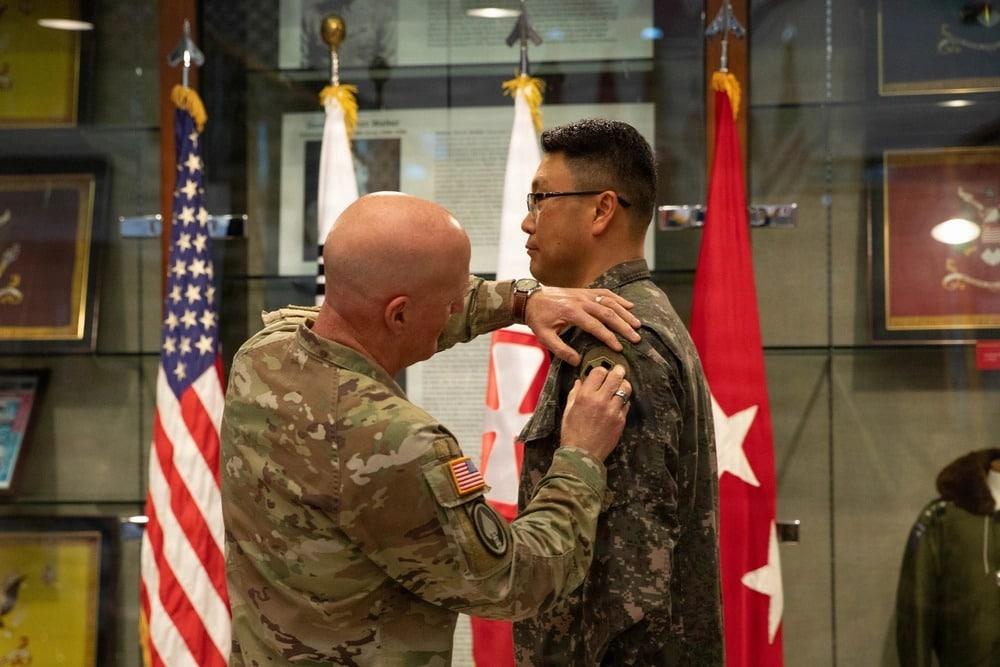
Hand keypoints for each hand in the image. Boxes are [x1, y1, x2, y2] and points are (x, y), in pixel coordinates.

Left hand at [524, 287, 641, 364]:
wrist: (530, 298)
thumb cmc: (537, 318)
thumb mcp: (544, 337)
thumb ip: (560, 350)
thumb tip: (577, 361)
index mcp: (572, 313)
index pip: (595, 326)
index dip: (609, 337)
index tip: (619, 348)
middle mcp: (581, 301)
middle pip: (608, 313)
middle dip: (623, 326)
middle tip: (636, 338)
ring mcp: (584, 294)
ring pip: (610, 302)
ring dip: (625, 313)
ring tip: (637, 325)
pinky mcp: (585, 291)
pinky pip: (605, 293)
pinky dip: (618, 299)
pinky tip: (630, 306)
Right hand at [559, 365, 630, 462]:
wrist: (583, 454)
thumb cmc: (571, 432)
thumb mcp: (568, 410)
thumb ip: (574, 393)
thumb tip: (580, 381)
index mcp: (585, 396)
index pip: (599, 371)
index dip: (601, 369)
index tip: (601, 372)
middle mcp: (601, 401)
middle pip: (616, 376)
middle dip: (618, 371)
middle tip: (618, 370)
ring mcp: (613, 411)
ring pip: (626, 388)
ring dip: (623, 384)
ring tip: (620, 386)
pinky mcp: (621, 420)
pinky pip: (626, 404)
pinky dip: (623, 401)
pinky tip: (618, 403)